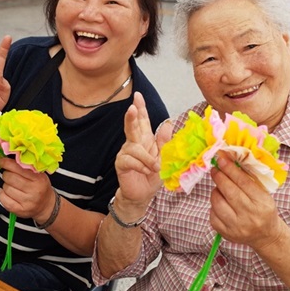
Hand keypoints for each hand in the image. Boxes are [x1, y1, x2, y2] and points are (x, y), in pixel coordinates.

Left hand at [0, 156, 54, 219]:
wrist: (46, 206)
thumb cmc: (40, 187)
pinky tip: (5, 191)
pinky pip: (3, 199)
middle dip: (6, 174)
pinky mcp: (19, 211)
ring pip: (6, 188)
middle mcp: (33, 191)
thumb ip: (27, 167)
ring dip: (5, 184)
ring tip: (11, 185)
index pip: (19, 168)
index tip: (2, 161)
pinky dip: (2, 194)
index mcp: (38, 180)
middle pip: (10, 178)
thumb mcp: (39, 175)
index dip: (7, 163)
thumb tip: (10, 157)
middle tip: (9, 174)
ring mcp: (26, 202)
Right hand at [114, 92, 170, 210]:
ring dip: (147, 158)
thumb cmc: (152, 175)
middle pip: (132, 126)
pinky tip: (144, 171)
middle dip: (132, 117)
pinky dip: (140, 166)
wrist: (143, 194)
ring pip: (134, 148)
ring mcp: (125, 153)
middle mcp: (134, 143)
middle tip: (132, 107)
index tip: (137, 95)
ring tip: (154, 167)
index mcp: (145, 138)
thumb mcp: (163, 157)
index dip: (140, 108)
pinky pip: (130, 161)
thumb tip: (168, 122)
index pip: (142, 120)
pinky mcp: (121, 164)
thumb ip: (164, 141)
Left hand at [210, 149, 283, 250]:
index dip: (230, 169)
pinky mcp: (226, 233)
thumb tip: (229, 162)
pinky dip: (214, 206)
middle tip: (215, 169)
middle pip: (229, 192)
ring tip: (219, 188)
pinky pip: (213, 215)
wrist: (266, 236)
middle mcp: (250, 216)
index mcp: (262, 203)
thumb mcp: (263, 194)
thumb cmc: (264, 210)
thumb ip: (248, 180)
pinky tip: (220, 203)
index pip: (243, 182)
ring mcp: (237, 227)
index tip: (221, 159)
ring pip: (217, 203)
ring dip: (215, 191)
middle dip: (219, 177)